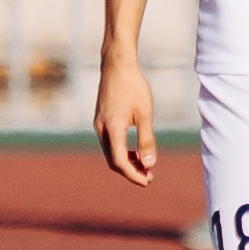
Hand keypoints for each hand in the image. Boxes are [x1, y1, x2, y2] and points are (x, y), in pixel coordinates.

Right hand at [94, 55, 157, 187]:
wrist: (117, 67)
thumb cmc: (134, 88)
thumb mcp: (145, 114)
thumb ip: (146, 139)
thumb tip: (149, 164)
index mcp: (112, 129)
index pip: (120, 161)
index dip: (133, 175)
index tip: (148, 181)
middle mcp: (101, 129)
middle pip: (113, 160)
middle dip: (130, 171)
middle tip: (149, 177)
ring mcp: (99, 125)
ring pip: (110, 152)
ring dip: (126, 162)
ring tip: (146, 166)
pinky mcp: (100, 121)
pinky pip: (109, 143)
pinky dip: (121, 151)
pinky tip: (136, 151)